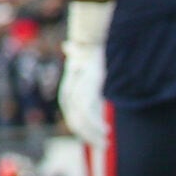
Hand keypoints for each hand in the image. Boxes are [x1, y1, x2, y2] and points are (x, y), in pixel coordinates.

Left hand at [59, 0, 112, 146]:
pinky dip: (96, 123)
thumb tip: (69, 45)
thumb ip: (77, 52)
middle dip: (86, 133)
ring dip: (92, 133)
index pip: (70, 107)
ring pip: (80, 116)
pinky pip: (89, 109)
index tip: (92, 137)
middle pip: (74, 115)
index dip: (79, 124)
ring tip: (105, 143)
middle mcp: (73, 81)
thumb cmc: (97, 38)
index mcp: (71, 76)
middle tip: (101, 146)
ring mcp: (81, 81)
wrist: (104, 30)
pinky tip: (107, 131)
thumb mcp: (87, 47)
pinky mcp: (92, 82)